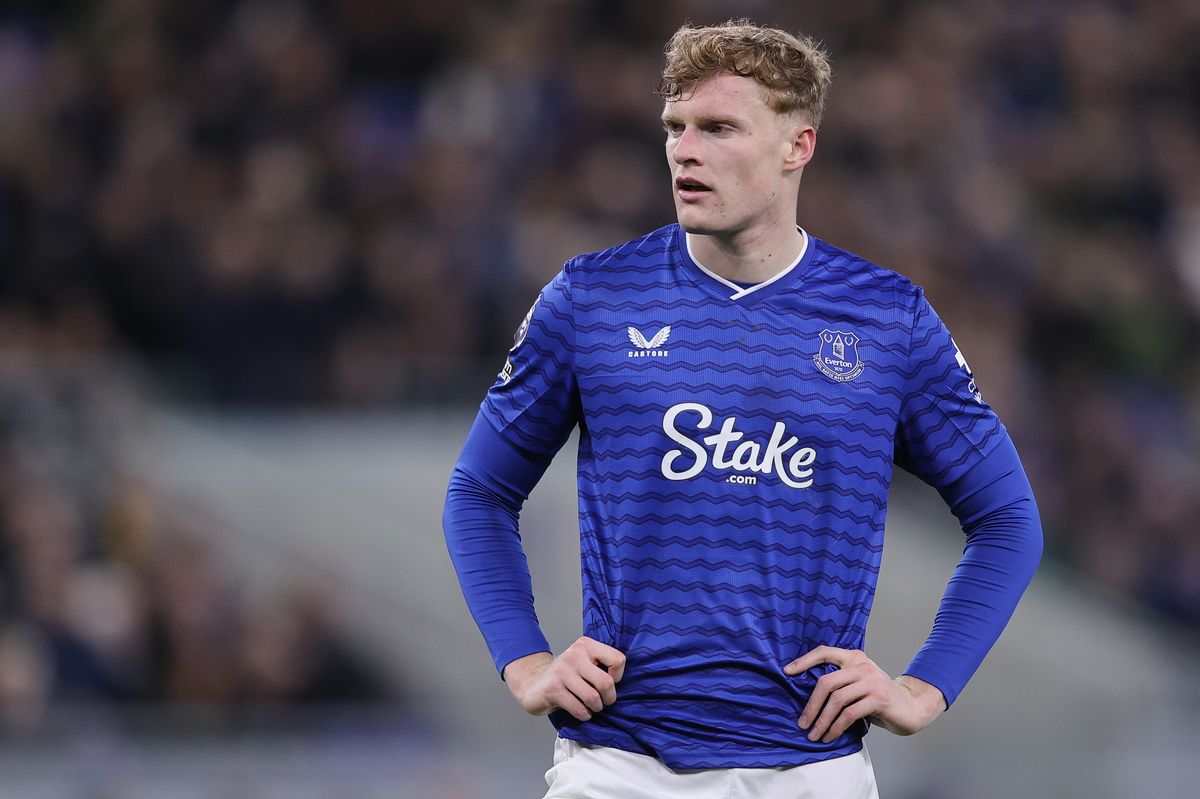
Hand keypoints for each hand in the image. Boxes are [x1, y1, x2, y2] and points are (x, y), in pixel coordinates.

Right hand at [502, 637, 626, 721]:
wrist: (535, 684)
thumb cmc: (567, 677)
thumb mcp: (585, 663)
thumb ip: (603, 666)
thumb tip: (629, 684)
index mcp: (586, 645)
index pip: (618, 660)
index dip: (618, 677)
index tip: (610, 682)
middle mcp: (574, 655)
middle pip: (606, 683)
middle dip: (608, 698)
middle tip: (604, 701)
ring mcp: (562, 671)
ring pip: (593, 698)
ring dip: (596, 708)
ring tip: (592, 707)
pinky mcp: (553, 689)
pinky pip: (579, 709)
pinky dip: (584, 715)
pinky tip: (581, 712)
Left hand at [784, 645, 946, 742]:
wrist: (911, 707)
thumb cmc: (879, 697)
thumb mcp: (858, 683)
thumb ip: (840, 682)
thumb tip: (808, 696)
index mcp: (854, 658)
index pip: (824, 652)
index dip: (804, 661)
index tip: (787, 672)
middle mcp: (862, 666)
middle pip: (826, 682)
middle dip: (811, 705)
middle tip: (802, 723)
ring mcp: (871, 682)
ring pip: (837, 700)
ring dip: (822, 721)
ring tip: (814, 734)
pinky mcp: (878, 699)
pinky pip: (850, 714)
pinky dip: (836, 727)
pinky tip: (830, 736)